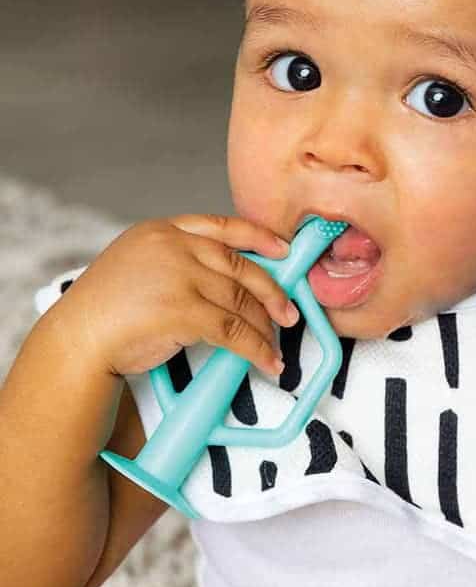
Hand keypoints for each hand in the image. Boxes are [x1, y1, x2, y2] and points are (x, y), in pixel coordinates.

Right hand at [48, 213, 299, 378]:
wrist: (76, 339)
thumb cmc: (105, 309)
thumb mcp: (138, 264)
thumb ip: (177, 260)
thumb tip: (226, 278)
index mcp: (162, 230)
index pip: (222, 226)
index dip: (259, 237)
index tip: (284, 249)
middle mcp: (173, 246)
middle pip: (240, 265)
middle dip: (271, 291)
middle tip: (288, 311)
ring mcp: (179, 276)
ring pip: (240, 300)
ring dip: (264, 326)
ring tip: (275, 345)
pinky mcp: (183, 311)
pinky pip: (233, 330)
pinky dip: (255, 348)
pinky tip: (266, 361)